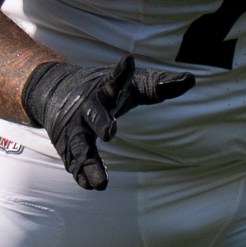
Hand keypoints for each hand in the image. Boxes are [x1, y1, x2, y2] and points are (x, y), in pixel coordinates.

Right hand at [21, 56, 194, 190]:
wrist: (54, 90)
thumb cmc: (105, 89)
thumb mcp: (132, 84)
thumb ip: (161, 86)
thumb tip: (192, 79)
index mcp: (105, 90)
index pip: (115, 79)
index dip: (122, 71)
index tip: (128, 60)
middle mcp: (86, 107)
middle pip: (93, 114)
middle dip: (100, 122)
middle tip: (111, 133)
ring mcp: (73, 128)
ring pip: (80, 146)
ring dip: (89, 164)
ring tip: (100, 184)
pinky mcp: (66, 146)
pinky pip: (73, 162)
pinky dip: (81, 174)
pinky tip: (90, 185)